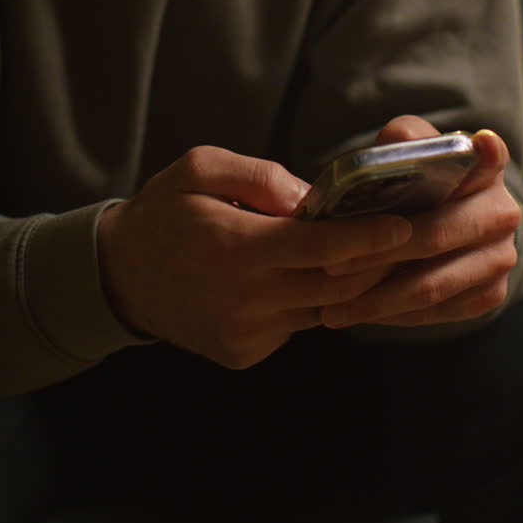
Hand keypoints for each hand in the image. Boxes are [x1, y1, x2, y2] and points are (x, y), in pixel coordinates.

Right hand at [97, 145, 412, 368]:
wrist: (117, 277)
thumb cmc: (163, 212)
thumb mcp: (200, 168)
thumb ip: (258, 176)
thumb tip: (312, 196)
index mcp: (237, 248)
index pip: (322, 249)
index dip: (369, 239)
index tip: (404, 225)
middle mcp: (247, 300)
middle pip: (335, 287)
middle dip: (375, 264)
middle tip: (405, 238)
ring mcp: (247, 334)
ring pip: (321, 310)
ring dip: (345, 285)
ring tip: (363, 255)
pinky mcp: (244, 354)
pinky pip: (294, 326)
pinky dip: (309, 302)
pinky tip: (305, 278)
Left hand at [320, 115, 519, 329]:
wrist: (441, 224)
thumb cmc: (415, 184)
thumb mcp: (407, 154)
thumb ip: (401, 142)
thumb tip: (395, 145)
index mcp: (485, 167)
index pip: (491, 154)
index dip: (486, 151)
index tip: (481, 143)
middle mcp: (503, 211)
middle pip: (436, 234)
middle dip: (379, 254)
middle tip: (331, 267)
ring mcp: (501, 256)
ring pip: (432, 284)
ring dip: (378, 298)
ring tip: (332, 307)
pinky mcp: (490, 294)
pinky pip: (436, 311)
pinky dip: (394, 314)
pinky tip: (360, 313)